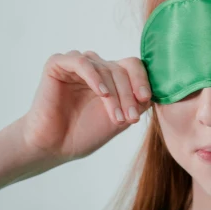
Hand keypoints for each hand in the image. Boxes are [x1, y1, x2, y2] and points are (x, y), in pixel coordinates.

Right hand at [20, 51, 151, 161]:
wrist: (55, 147)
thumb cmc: (85, 134)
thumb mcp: (120, 118)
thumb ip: (137, 102)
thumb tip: (155, 89)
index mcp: (110, 76)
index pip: (133, 66)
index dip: (142, 80)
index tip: (146, 99)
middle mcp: (95, 67)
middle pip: (122, 68)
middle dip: (129, 94)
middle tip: (131, 118)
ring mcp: (77, 64)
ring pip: (106, 67)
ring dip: (115, 93)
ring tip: (117, 117)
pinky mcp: (57, 64)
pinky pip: (82, 62)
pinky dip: (95, 77)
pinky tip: (102, 94)